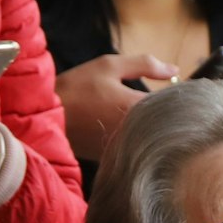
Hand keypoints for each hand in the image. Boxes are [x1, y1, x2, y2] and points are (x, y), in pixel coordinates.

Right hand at [56, 53, 177, 161]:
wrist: (45, 119)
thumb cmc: (77, 88)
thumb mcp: (109, 66)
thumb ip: (146, 65)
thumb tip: (175, 69)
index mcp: (137, 107)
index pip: (174, 104)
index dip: (177, 96)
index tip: (172, 89)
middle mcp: (136, 131)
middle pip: (165, 123)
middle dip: (165, 112)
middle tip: (153, 100)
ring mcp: (125, 147)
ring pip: (150, 136)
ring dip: (149, 125)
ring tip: (130, 112)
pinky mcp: (114, 157)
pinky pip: (134, 145)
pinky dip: (134, 136)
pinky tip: (119, 125)